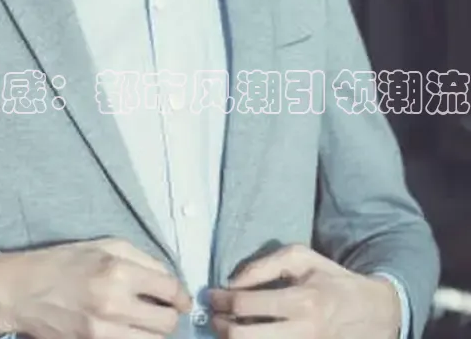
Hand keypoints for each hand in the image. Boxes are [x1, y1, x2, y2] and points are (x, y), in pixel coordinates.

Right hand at [0, 238, 191, 338]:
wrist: (21, 291)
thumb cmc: (63, 262)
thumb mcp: (103, 246)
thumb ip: (141, 258)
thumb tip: (168, 278)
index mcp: (119, 270)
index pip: (170, 289)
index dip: (181, 296)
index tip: (180, 300)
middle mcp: (115, 302)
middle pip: (167, 322)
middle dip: (169, 315)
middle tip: (162, 311)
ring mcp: (104, 331)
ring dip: (154, 333)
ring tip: (144, 323)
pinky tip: (128, 331)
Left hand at [209, 244, 400, 338]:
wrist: (377, 312)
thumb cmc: (333, 280)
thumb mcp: (301, 258)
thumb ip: (262, 266)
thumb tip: (231, 283)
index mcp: (303, 302)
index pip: (245, 304)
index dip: (220, 300)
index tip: (212, 296)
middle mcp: (305, 332)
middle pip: (243, 338)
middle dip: (220, 326)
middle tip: (214, 316)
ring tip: (227, 328)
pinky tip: (248, 335)